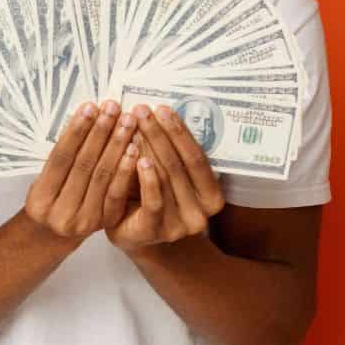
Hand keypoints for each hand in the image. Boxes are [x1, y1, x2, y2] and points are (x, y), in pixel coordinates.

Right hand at [22, 100, 136, 242]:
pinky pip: (118, 192)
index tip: (90, 107)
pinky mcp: (104, 224)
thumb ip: (62, 157)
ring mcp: (84, 220)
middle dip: (100, 133)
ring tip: (127, 122)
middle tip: (113, 108)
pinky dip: (126, 169)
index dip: (76, 131)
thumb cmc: (50, 199)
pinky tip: (135, 150)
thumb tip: (86, 119)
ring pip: (103, 177)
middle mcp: (61, 212)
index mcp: (40, 198)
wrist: (55, 235)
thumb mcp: (43, 181)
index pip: (61, 158)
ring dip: (117, 146)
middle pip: (84, 165)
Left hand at [103, 104, 225, 250]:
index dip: (179, 132)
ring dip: (148, 149)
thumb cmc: (148, 196)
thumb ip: (169, 151)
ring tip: (132, 126)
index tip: (162, 109)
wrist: (133, 235)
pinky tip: (137, 158)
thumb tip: (159, 112)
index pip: (197, 158)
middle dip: (159, 134)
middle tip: (142, 111)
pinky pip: (152, 201)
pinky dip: (145, 177)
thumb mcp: (166, 174)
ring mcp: (178, 226)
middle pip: (180, 166)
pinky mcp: (153, 233)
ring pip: (165, 179)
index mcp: (212, 198)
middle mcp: (201, 215)